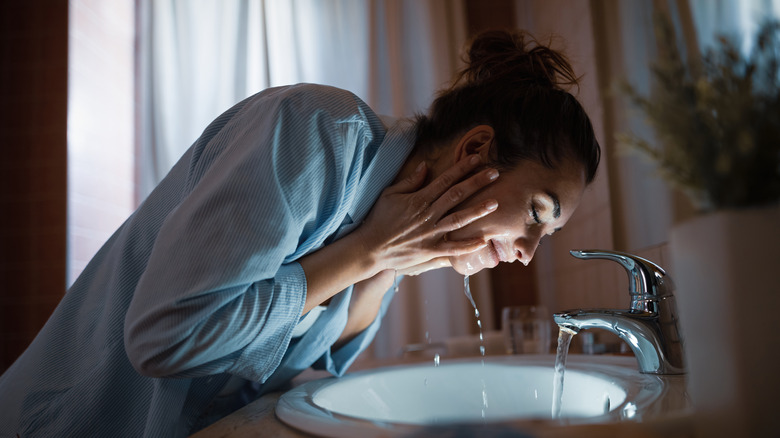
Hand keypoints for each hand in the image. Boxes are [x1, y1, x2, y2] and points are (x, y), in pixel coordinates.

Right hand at [355, 154, 498, 274]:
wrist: (370, 247)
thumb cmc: (379, 218)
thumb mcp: (390, 194)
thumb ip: (410, 180)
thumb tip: (426, 165)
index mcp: (419, 199)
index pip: (445, 180)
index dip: (462, 168)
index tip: (476, 159)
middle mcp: (427, 215)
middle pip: (456, 195)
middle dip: (476, 183)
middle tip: (494, 173)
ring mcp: (430, 233)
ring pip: (458, 219)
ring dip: (477, 211)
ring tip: (494, 203)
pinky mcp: (429, 251)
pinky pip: (452, 248)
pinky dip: (467, 245)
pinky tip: (482, 241)